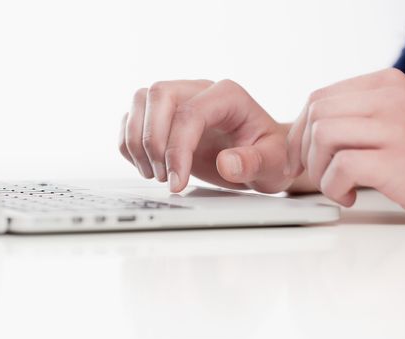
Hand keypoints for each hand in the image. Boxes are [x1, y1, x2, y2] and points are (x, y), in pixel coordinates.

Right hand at [119, 79, 292, 192]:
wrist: (262, 157)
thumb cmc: (269, 156)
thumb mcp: (273, 164)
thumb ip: (254, 162)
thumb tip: (226, 162)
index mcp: (228, 96)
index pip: (191, 112)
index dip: (177, 149)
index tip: (176, 182)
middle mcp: (199, 91)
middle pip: (157, 95)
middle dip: (151, 139)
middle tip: (162, 176)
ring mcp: (179, 100)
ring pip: (139, 101)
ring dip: (136, 141)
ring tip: (155, 174)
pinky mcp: (164, 116)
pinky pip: (132, 119)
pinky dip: (130, 144)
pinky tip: (148, 167)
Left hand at [287, 68, 404, 218]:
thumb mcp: (387, 124)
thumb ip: (351, 117)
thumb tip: (299, 132)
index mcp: (386, 84)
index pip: (318, 99)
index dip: (298, 133)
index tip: (298, 160)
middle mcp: (393, 97)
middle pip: (316, 115)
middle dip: (304, 153)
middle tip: (321, 176)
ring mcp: (398, 126)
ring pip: (322, 136)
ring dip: (319, 172)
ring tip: (339, 187)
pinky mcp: (399, 160)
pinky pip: (341, 167)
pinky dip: (333, 188)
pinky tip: (350, 197)